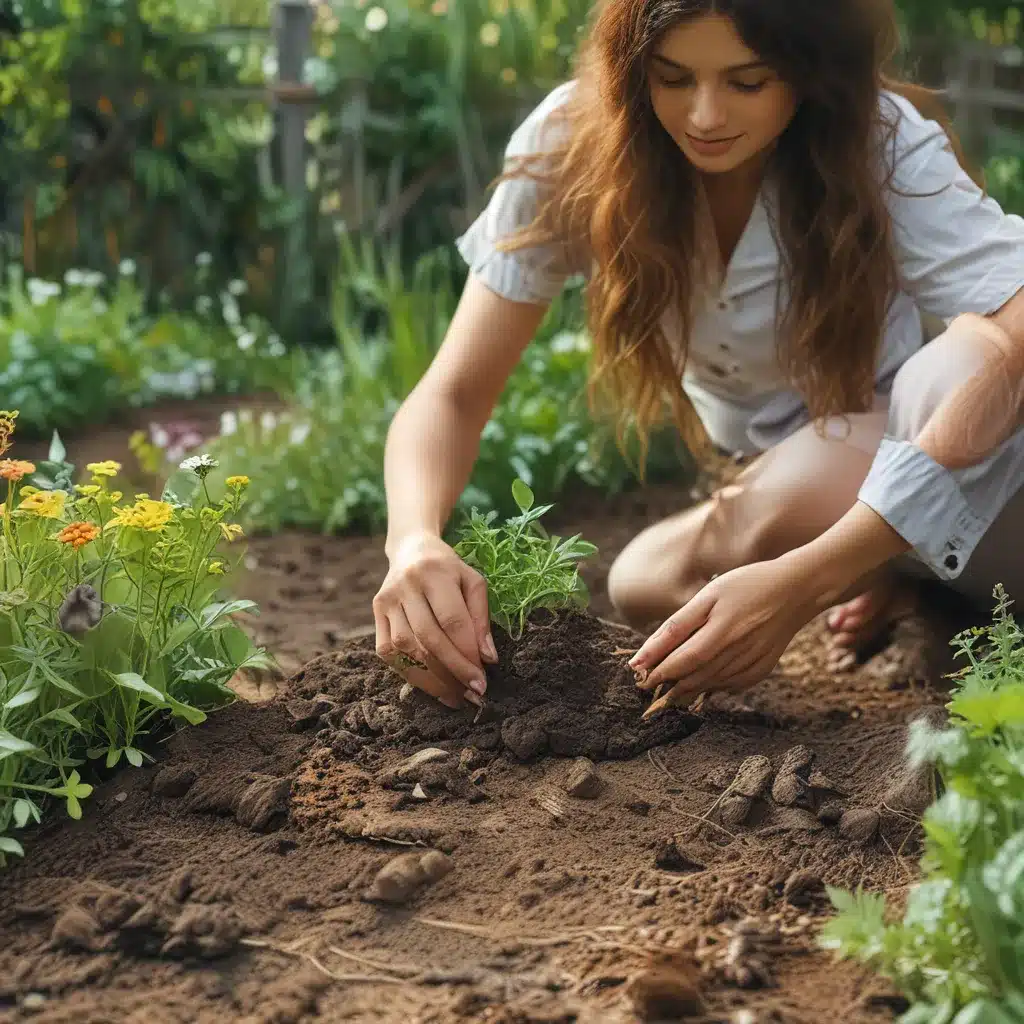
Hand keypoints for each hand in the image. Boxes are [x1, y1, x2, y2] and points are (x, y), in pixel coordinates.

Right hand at [373, 531, 497, 708]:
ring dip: (432, 678)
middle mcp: (407, 586)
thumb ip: (482, 619)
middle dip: (453, 671)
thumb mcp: (473, 582)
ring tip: (454, 694)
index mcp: (436, 573)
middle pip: (429, 638)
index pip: (453, 621)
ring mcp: (387, 600)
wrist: (411, 550)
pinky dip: (409, 672)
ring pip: (406, 649)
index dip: (467, 654)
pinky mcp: (376, 613)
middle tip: (471, 693)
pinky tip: (431, 684)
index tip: (482, 680)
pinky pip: (388, 652)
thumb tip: (488, 658)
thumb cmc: (449, 569)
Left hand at [629, 557, 822, 716]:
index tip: (638, 677)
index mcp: (722, 628)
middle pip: (696, 677)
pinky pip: (733, 686)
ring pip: (712, 684)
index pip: (683, 659)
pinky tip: (702, 685)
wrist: (797, 589)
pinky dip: (714, 688)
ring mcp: (753, 662)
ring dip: (687, 690)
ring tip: (667, 690)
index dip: (659, 671)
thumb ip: (678, 624)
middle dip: (668, 685)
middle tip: (647, 688)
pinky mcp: (763, 668)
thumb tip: (648, 653)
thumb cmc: (747, 585)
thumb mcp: (709, 594)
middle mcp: (738, 650)